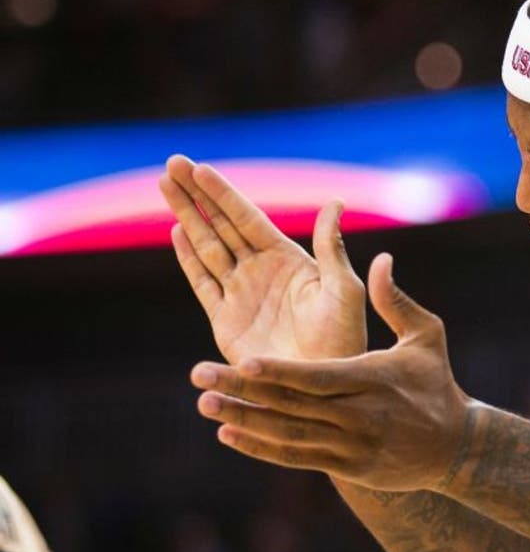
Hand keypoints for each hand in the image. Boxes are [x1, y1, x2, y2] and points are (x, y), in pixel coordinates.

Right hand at [159, 155, 365, 361]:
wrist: (322, 388)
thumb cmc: (343, 339)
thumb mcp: (343, 289)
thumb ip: (331, 247)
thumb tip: (335, 202)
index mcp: (288, 260)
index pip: (248, 218)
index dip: (223, 193)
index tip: (199, 168)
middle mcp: (261, 271)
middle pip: (221, 225)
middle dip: (196, 195)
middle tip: (171, 163)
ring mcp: (241, 294)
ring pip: (206, 247)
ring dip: (186, 216)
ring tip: (165, 185)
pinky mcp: (225, 321)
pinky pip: (203, 282)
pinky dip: (189, 258)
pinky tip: (176, 231)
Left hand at [190, 253, 471, 491]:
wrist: (455, 448)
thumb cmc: (437, 383)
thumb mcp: (427, 336)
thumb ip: (396, 301)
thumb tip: (380, 258)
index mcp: (373, 380)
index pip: (317, 377)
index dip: (279, 372)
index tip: (242, 360)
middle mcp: (359, 416)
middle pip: (292, 405)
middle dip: (243, 391)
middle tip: (199, 375)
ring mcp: (350, 446)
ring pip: (287, 434)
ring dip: (244, 420)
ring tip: (205, 404)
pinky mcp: (345, 467)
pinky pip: (295, 457)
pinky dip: (261, 448)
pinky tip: (229, 434)